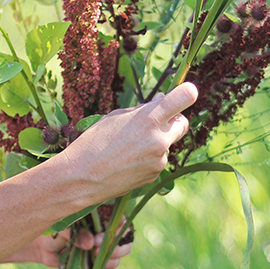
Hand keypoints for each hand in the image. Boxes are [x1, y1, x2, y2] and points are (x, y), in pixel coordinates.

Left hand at [32, 227, 132, 268]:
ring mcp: (105, 245)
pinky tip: (99, 264)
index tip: (100, 234)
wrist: (42, 247)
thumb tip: (89, 243)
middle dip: (115, 242)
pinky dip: (109, 265)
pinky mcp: (101, 260)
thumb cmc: (52, 230)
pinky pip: (113, 263)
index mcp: (100, 216)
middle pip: (125, 235)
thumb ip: (74, 232)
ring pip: (123, 249)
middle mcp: (106, 229)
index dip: (117, 226)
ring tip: (95, 254)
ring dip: (114, 254)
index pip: (119, 218)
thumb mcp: (61, 228)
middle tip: (96, 246)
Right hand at [59, 82, 197, 205]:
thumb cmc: (94, 142)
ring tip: (127, 148)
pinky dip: (148, 157)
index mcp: (149, 119)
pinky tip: (127, 161)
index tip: (188, 91)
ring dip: (155, 141)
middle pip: (183, 123)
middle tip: (156, 121)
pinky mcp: (155, 174)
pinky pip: (158, 160)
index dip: (187, 92)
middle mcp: (160, 139)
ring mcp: (160, 160)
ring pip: (166, 143)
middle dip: (173, 120)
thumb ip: (143, 109)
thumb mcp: (116, 116)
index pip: (184, 98)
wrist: (81, 178)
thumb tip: (162, 100)